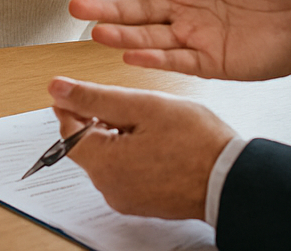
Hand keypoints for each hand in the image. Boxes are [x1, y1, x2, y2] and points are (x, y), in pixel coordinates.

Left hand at [47, 77, 235, 220]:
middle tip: (131, 104)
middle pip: (87, 146)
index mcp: (104, 165)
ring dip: (119, 136)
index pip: (67, 131)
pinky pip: (126, 172)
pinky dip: (133, 153)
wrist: (232, 179)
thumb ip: (96, 97)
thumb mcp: (143, 106)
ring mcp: (127, 199)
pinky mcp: (143, 202)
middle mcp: (110, 188)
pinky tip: (158, 142)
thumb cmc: (196, 142)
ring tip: (151, 122)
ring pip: (108, 158)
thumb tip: (58, 88)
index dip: (72, 105)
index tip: (83, 90)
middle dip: (101, 120)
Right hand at [71, 0, 290, 79]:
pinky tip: (131, 54)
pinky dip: (154, 58)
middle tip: (76, 6)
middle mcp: (185, 7)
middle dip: (107, 7)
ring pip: (150, 35)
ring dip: (123, 33)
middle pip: (138, 7)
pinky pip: (176, 60)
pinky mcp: (210, 61)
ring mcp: (195, 35)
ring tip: (96, 31)